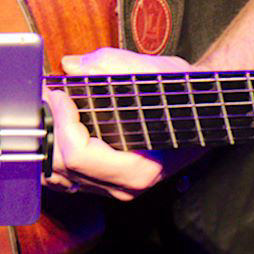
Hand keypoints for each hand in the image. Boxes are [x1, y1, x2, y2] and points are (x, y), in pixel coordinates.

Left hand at [43, 47, 203, 200]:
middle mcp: (125, 186)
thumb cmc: (184, 93)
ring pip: (60, 177)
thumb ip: (110, 65)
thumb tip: (72, 65)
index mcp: (138, 167)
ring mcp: (115, 188)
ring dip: (49, 141)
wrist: (204, 112)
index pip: (79, 155)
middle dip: (51, 127)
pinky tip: (56, 128)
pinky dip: (55, 154)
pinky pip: (68, 178)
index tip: (61, 92)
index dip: (62, 121)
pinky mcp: (107, 184)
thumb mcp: (154, 71)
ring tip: (51, 107)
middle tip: (51, 94)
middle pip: (64, 167)